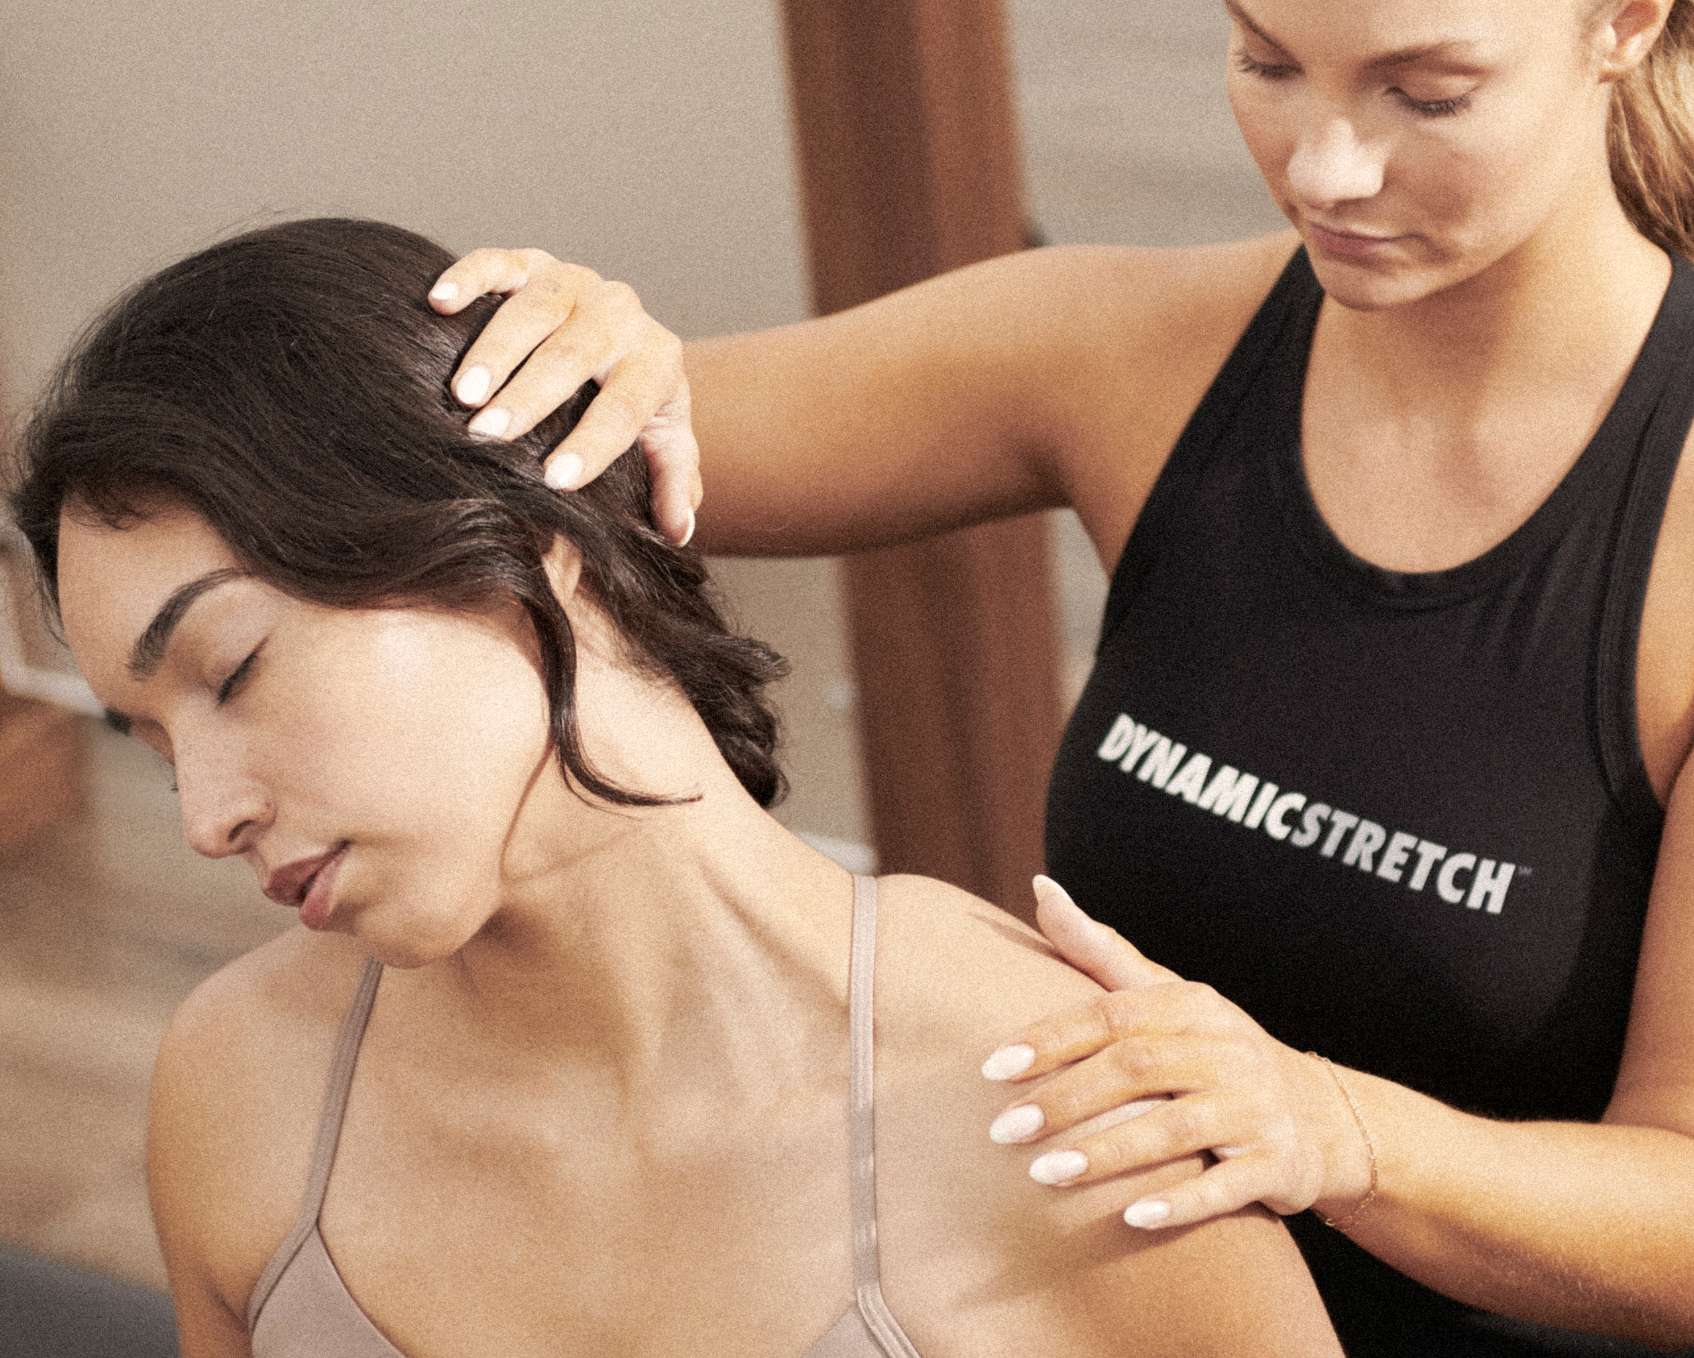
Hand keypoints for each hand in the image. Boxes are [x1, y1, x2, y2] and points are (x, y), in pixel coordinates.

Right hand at [427, 247, 701, 545]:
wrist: (624, 335)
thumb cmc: (637, 403)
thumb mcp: (664, 442)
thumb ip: (673, 483)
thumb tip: (679, 532)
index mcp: (656, 360)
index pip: (625, 406)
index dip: (593, 443)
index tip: (554, 480)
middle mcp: (620, 314)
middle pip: (575, 355)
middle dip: (531, 396)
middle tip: (488, 435)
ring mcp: (574, 283)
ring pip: (535, 308)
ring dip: (495, 350)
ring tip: (462, 394)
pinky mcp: (532, 262)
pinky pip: (499, 262)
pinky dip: (468, 277)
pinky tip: (439, 303)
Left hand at [981, 876, 1372, 1230]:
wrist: (1321, 1116)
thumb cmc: (1214, 1051)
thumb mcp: (1167, 996)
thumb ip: (1101, 952)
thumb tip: (1041, 888)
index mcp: (1190, 1005)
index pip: (1111, 1014)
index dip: (1050, 1040)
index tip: (990, 1069)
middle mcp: (1225, 1049)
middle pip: (1137, 1068)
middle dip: (1065, 1100)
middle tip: (1002, 1132)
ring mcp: (1255, 1107)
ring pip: (1176, 1130)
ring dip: (1107, 1153)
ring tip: (1044, 1175)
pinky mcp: (1276, 1163)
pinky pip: (1226, 1186)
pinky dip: (1180, 1203)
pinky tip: (1131, 1219)